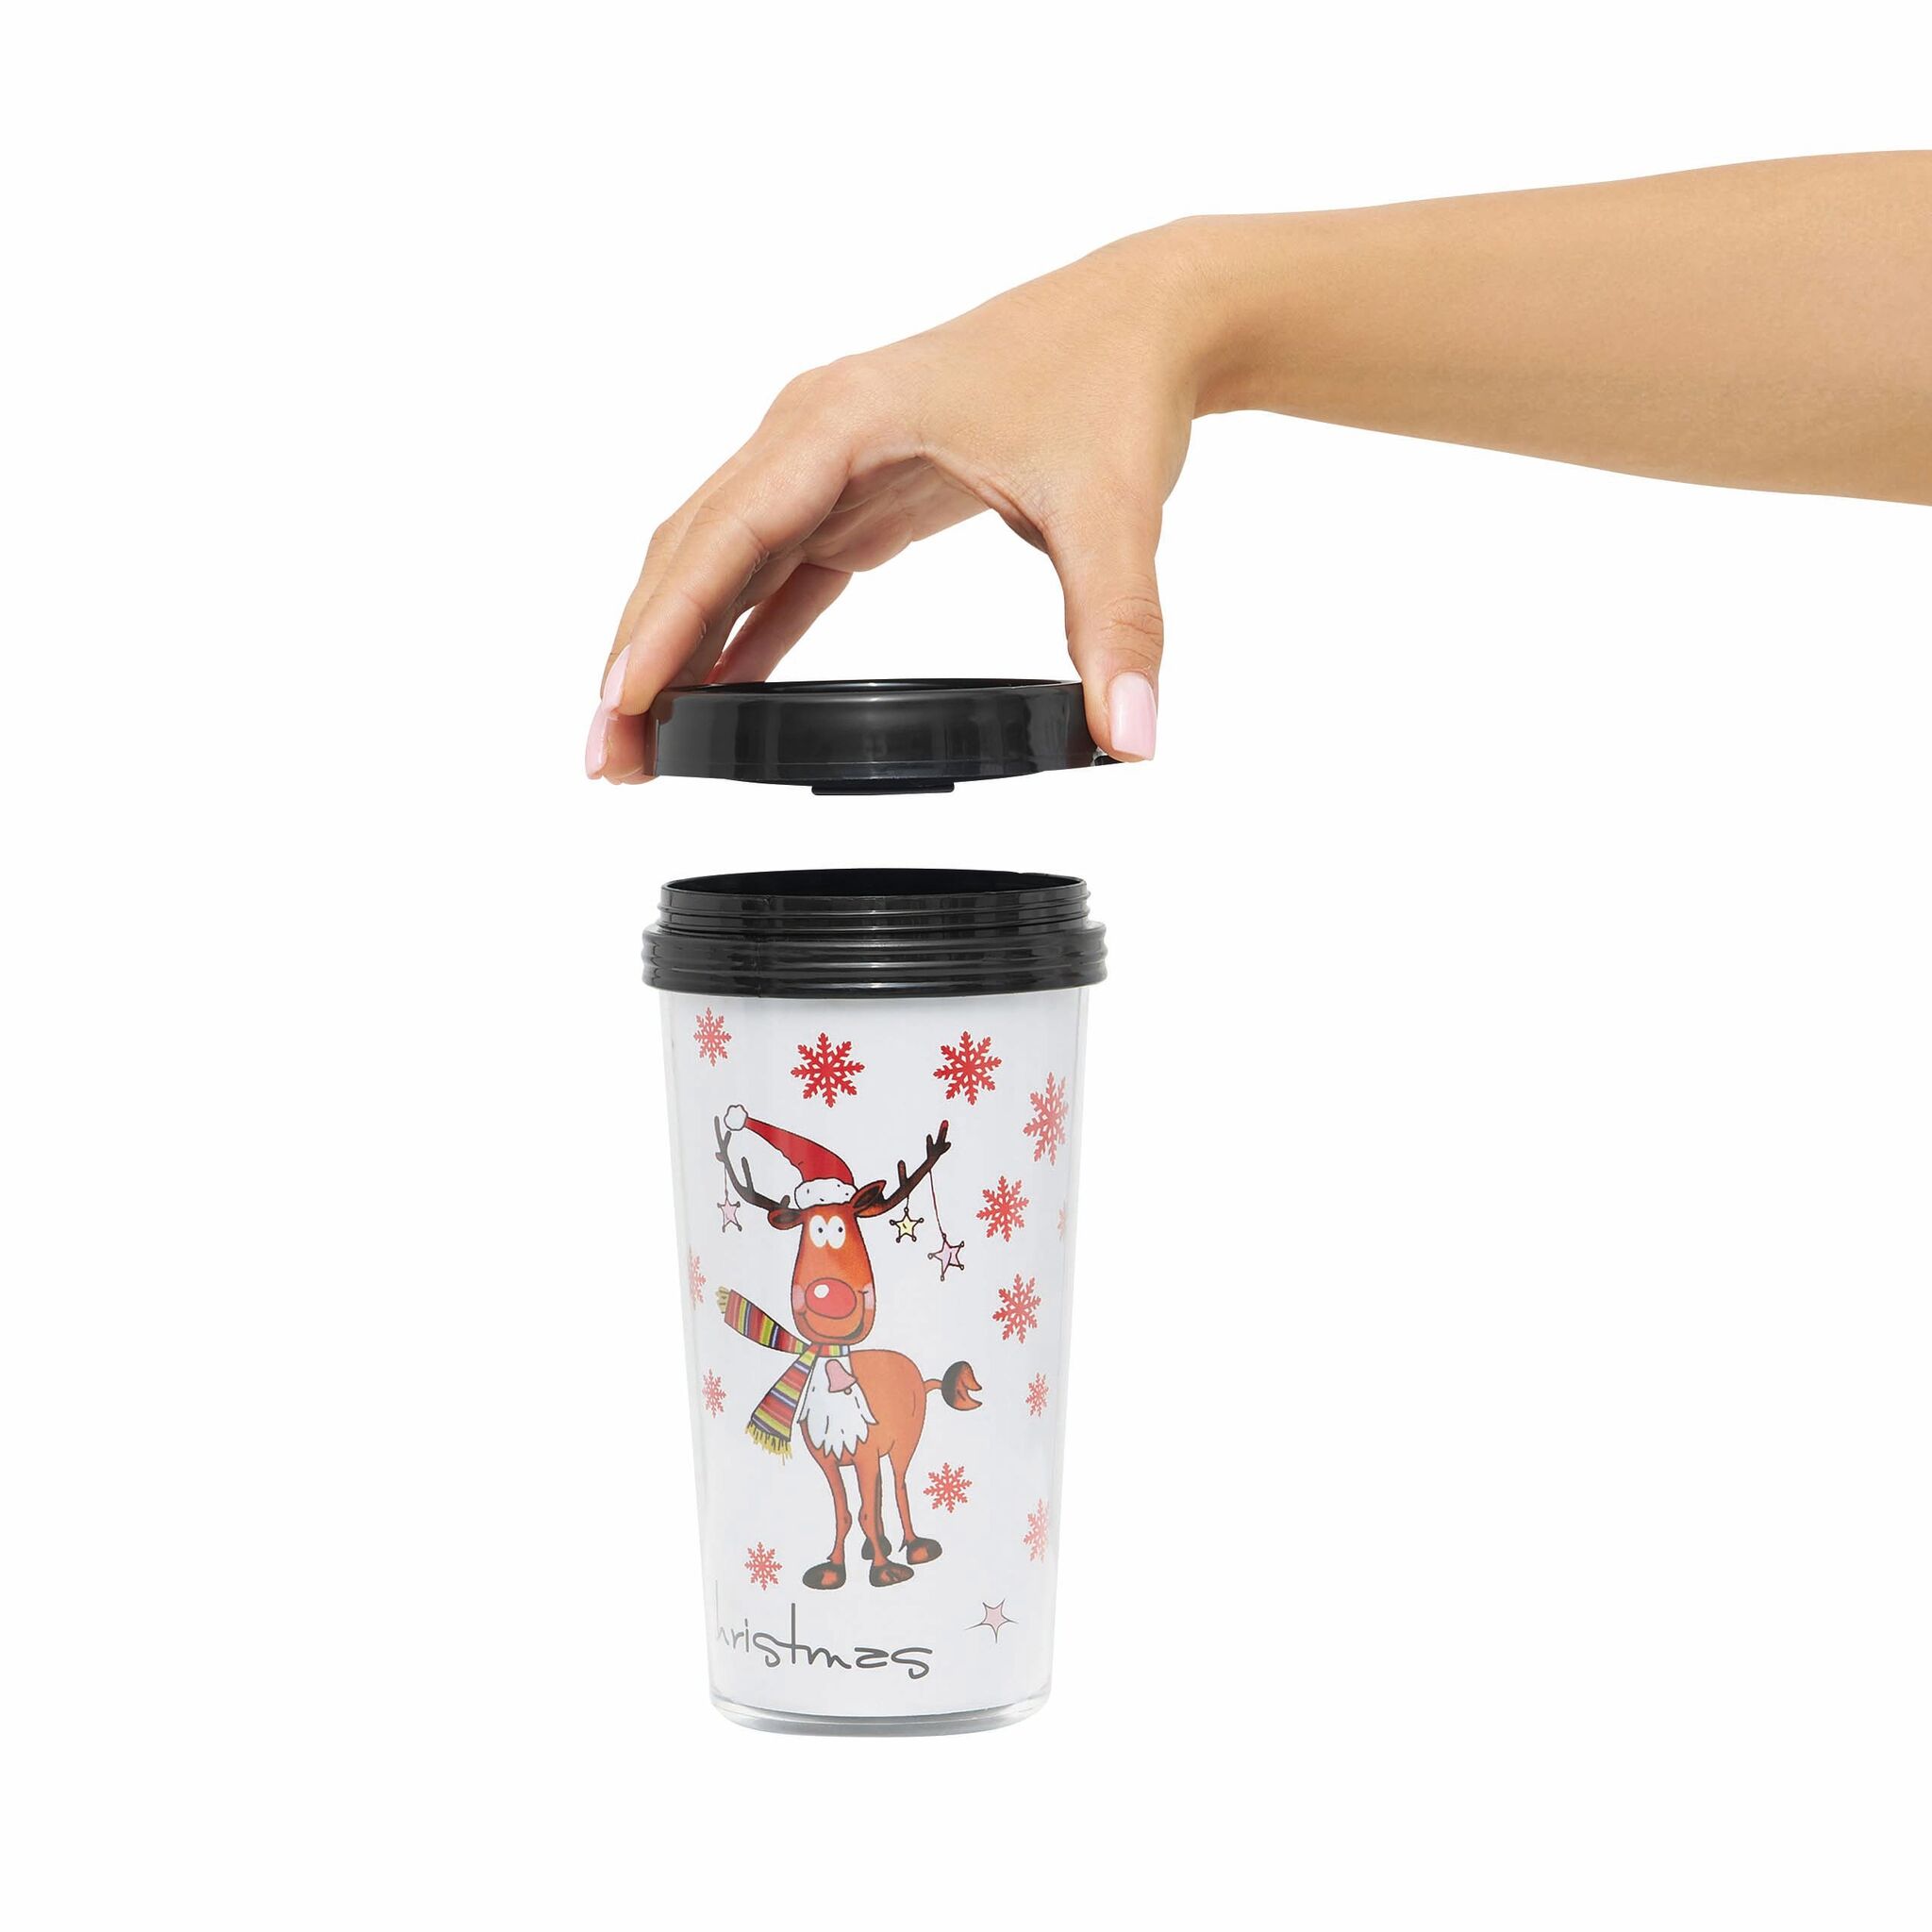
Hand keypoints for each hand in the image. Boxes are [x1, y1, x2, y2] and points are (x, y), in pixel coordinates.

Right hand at [588, 225, 1214, 780]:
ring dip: (674, 650)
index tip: (622, 700)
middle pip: (691, 551)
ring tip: (640, 747)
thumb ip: (1116, 624)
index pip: (725, 532)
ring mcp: (824, 463)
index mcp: (841, 421)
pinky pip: (771, 570)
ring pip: (717, 562)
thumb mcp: (1114, 507)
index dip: (668, 623)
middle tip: (605, 759)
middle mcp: (810, 435)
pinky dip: (736, 633)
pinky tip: (712, 697)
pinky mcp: (853, 493)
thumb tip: (1127, 738)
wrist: (1143, 318)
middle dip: (641, 655)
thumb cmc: (1110, 381)